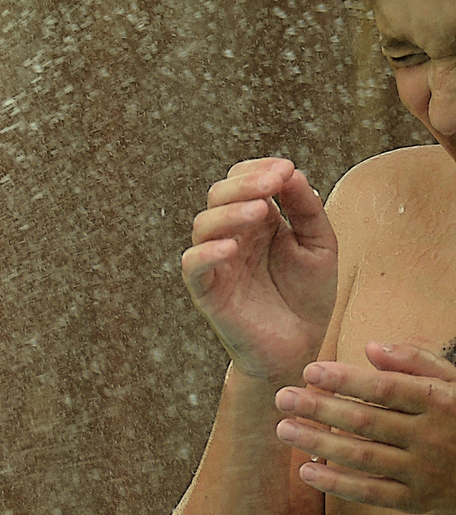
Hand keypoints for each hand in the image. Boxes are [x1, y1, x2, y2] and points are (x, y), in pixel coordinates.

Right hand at [181, 157, 338, 381]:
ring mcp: (217, 262)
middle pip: (218, 195)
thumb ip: (306, 208)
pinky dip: (207, 253)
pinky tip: (231, 249)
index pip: (242, 180)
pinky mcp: (207, 291)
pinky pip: (193, 265)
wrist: (301, 345)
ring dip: (229, 213)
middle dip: (244, 183)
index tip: (286, 170)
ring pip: (203, 225)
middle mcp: (232, 236)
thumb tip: (290, 172)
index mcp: (258, 220)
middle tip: (272, 183)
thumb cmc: (309, 295)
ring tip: (259, 211)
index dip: (258, 169)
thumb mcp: (320, 243)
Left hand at [275, 342, 455, 513]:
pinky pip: (370, 493)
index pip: (385, 388)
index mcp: (442, 402)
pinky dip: (336, 483)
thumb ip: (417, 362)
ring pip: (361, 456)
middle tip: (282, 398)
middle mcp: (432, 437)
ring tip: (284, 429)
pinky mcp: (417, 501)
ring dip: (318, 442)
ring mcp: (424, 471)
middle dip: (320, 408)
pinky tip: (306, 470)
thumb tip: (371, 347)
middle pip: (365, 421)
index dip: (346, 380)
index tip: (310, 372)